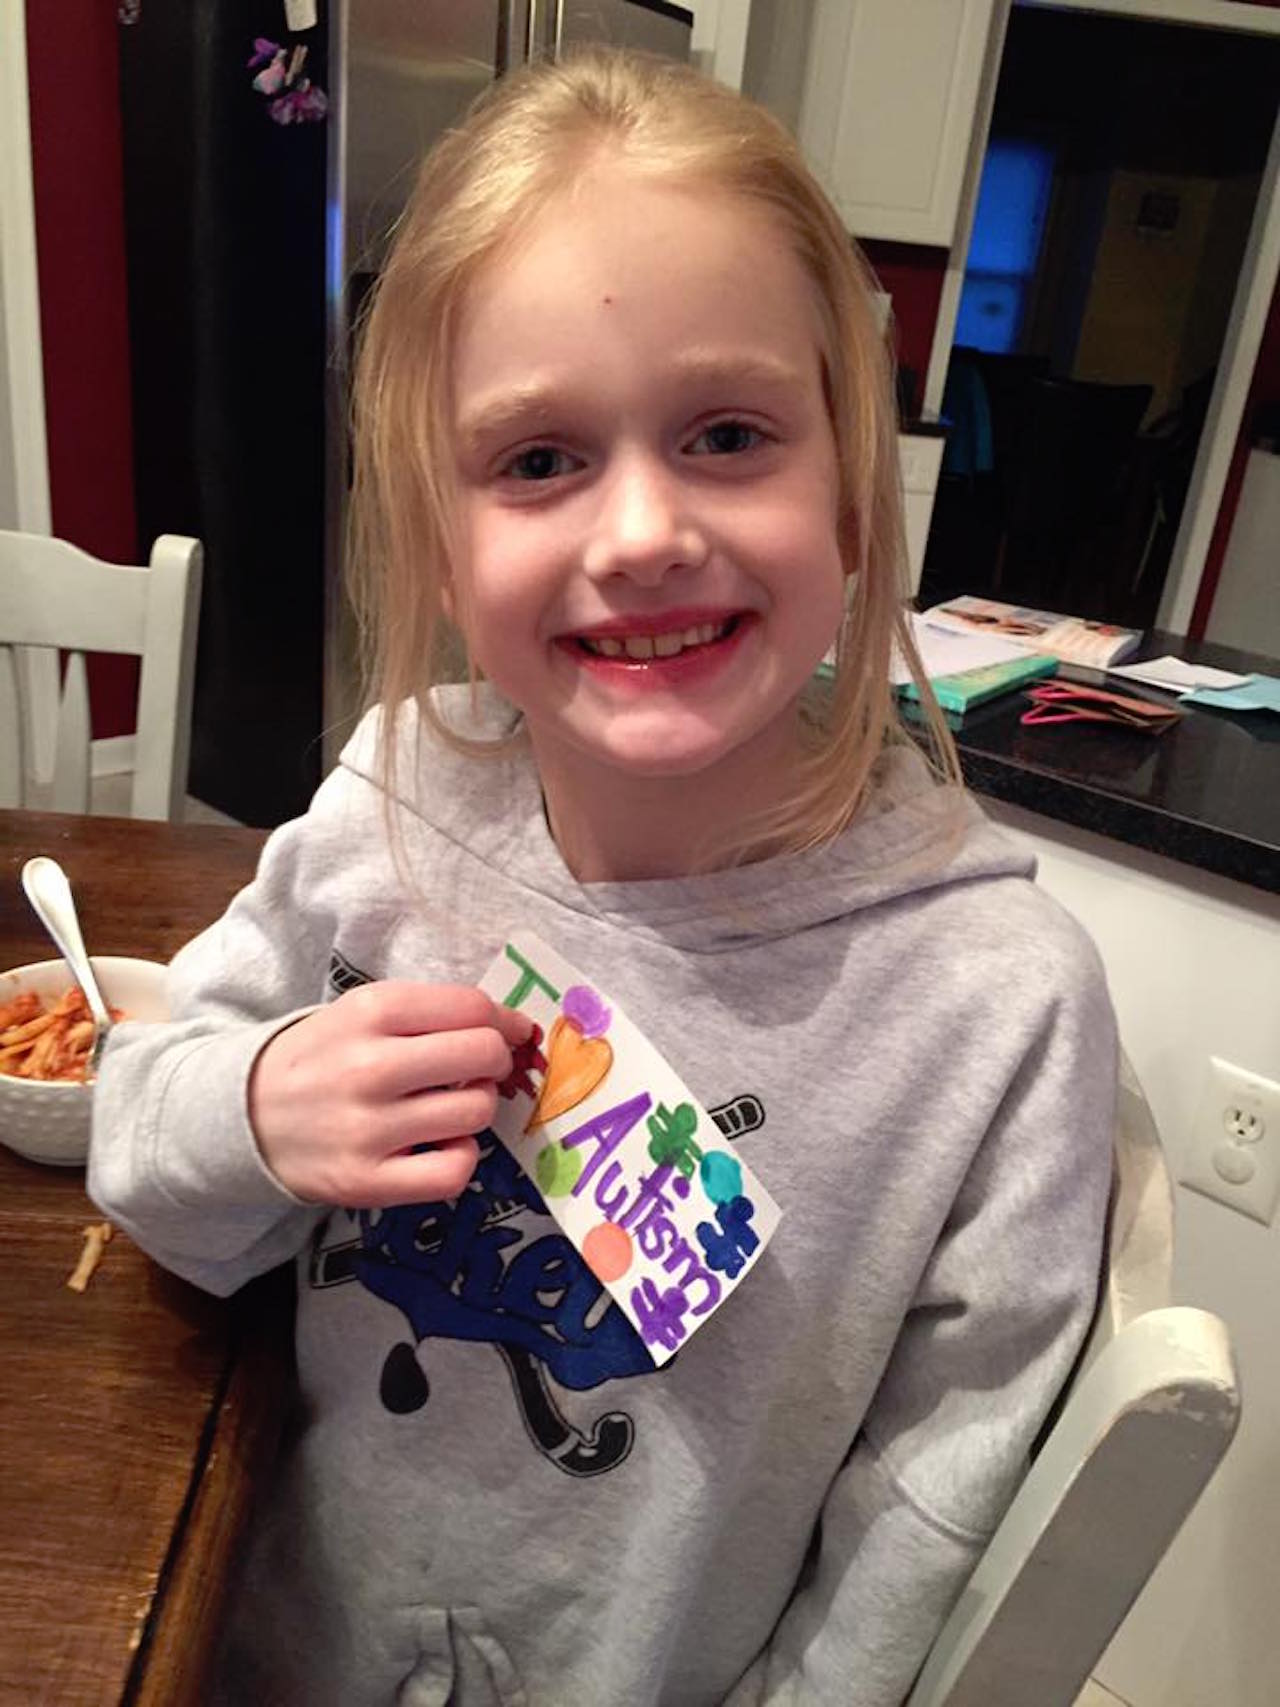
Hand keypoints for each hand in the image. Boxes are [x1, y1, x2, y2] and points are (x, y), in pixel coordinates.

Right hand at [248, 982, 532, 1206]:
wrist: (244, 1114)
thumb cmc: (321, 1058)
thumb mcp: (361, 1012)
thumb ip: (429, 1012)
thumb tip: (509, 1028)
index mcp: (372, 1012)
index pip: (472, 1007)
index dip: (505, 1020)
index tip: (507, 1032)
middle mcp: (370, 1067)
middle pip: (482, 1056)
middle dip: (495, 1061)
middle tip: (478, 1070)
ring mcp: (368, 1128)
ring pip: (475, 1112)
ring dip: (476, 1108)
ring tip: (448, 1106)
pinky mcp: (365, 1181)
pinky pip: (452, 1172)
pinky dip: (459, 1158)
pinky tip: (439, 1145)